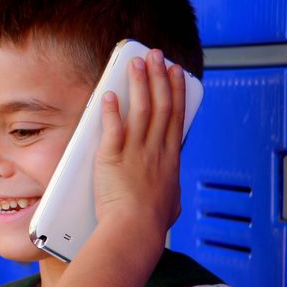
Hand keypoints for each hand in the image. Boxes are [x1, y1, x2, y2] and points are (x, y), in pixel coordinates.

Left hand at [94, 49, 185, 240]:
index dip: (176, 90)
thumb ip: (169, 192)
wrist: (136, 230)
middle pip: (161, 104)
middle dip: (159, 76)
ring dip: (139, 83)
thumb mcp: (170, 205)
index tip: (177, 73)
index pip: (176, 115)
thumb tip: (170, 196)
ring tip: (136, 63)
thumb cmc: (150, 224)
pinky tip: (109, 93)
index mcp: (170, 158)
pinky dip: (111, 110)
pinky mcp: (113, 157)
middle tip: (157, 56)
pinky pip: (112, 128)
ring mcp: (136, 152)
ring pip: (140, 109)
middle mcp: (156, 149)